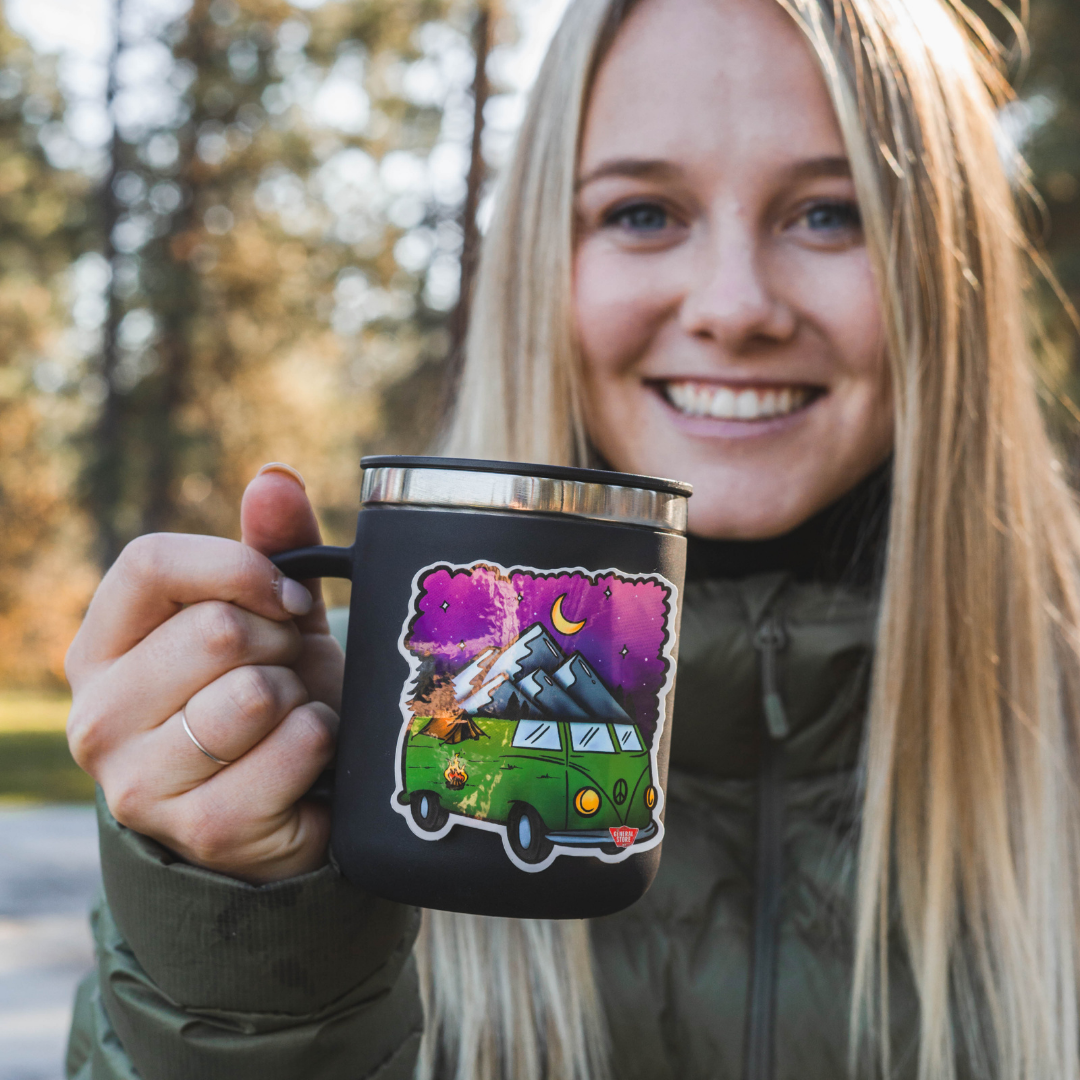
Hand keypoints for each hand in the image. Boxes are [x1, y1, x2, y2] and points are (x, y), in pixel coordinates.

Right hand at [65, 466, 344, 882]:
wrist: (284, 806)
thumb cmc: (270, 694)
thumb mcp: (269, 617)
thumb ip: (270, 546)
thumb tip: (274, 476)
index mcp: (100, 649)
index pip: (149, 563)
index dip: (239, 568)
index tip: (287, 598)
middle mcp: (97, 717)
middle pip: (216, 630)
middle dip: (280, 644)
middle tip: (284, 675)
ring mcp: (139, 784)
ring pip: (255, 692)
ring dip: (302, 697)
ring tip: (290, 719)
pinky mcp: (201, 831)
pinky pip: (296, 745)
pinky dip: (323, 742)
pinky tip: (307, 764)